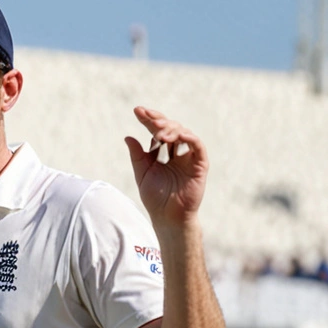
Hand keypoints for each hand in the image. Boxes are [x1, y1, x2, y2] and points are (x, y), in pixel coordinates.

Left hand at [124, 107, 208, 227]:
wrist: (167, 217)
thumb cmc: (155, 198)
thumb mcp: (142, 173)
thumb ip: (137, 155)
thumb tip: (127, 137)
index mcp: (163, 154)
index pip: (156, 131)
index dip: (148, 120)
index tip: (137, 110)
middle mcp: (177, 153)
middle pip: (171, 128)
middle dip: (159, 121)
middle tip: (147, 118)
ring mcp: (189, 158)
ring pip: (183, 133)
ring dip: (171, 129)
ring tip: (158, 132)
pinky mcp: (200, 165)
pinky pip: (197, 146)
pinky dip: (188, 138)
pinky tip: (177, 136)